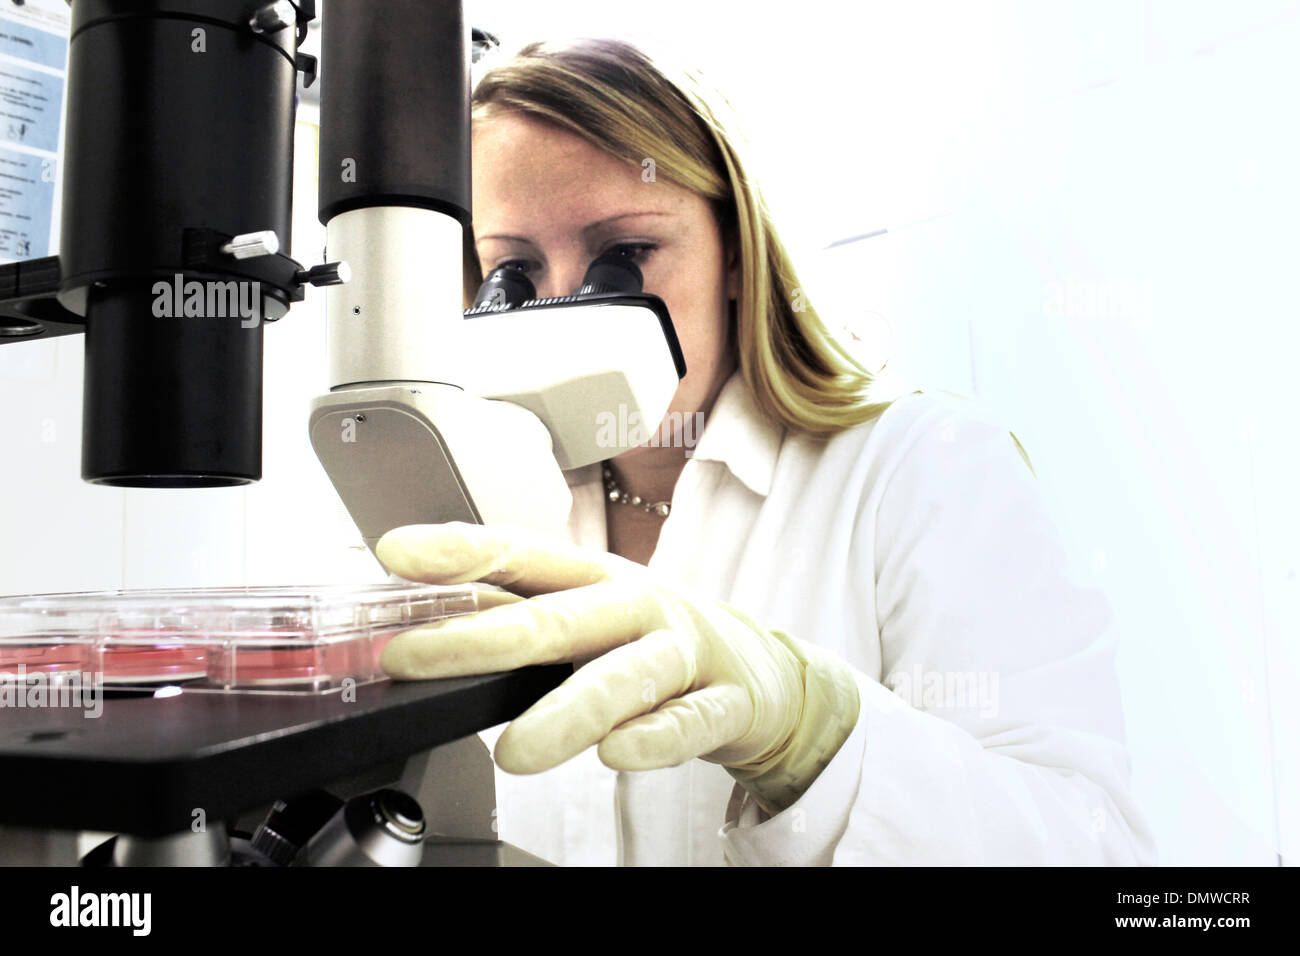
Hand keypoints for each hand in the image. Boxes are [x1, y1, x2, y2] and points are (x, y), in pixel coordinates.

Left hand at [375, 522, 859, 812]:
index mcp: (595, 576)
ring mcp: (684, 651)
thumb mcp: (586, 614)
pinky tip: (617, 753)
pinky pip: (689, 722)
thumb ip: (513, 615)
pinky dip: (653, 737)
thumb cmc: (651, 637)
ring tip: (516, 752)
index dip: (462, 550)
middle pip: (559, 617)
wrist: (758, 670)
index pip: (523, 555)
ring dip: (568, 711)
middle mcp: (637, 603)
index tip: (397, 553)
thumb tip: (417, 621)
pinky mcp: (723, 702)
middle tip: (412, 659)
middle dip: (482, 637)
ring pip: (625, 677)